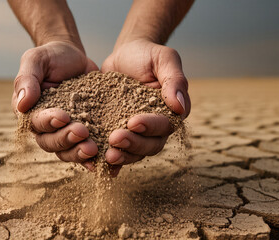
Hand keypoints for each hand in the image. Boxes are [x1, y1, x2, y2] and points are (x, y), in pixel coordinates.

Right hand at [12, 41, 98, 168]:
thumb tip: (22, 104)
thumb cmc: (50, 57)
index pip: (36, 123)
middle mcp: (46, 127)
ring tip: (94, 149)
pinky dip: (95, 159)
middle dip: (67, 140)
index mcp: (31, 112)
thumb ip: (26, 79)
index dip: (49, 122)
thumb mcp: (35, 60)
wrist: (73, 57)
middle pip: (52, 143)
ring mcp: (66, 132)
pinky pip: (87, 149)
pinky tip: (107, 162)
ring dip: (80, 153)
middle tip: (83, 133)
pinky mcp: (86, 132)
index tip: (64, 116)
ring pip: (68, 151)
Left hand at [101, 39, 190, 173]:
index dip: (150, 127)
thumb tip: (180, 107)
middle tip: (114, 139)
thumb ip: (174, 80)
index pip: (164, 125)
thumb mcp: (164, 60)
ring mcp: (138, 133)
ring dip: (122, 155)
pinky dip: (111, 161)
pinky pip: (118, 150)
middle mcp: (156, 127)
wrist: (125, 55)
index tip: (133, 122)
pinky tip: (98, 163)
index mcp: (171, 112)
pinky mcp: (119, 132)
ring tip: (106, 155)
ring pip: (135, 152)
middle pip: (151, 145)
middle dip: (133, 144)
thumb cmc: (147, 55)